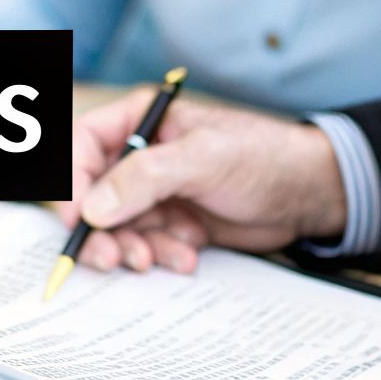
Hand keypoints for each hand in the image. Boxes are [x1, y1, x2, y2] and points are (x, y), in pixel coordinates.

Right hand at [57, 89, 348, 274]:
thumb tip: (94, 207)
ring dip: (132, 248)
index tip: (79, 220)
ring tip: (159, 258)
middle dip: (100, 230)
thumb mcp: (204, 160)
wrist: (307, 194)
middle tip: (112, 258)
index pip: (83, 148)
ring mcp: (155, 192)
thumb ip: (145, 178)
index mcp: (140, 121)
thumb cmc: (263, 157)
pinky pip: (146, 244)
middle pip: (92, 195)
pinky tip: (188, 256)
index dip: (72, 184)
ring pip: (116, 227)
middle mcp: (140, 155)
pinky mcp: (172, 221)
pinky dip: (160, 256)